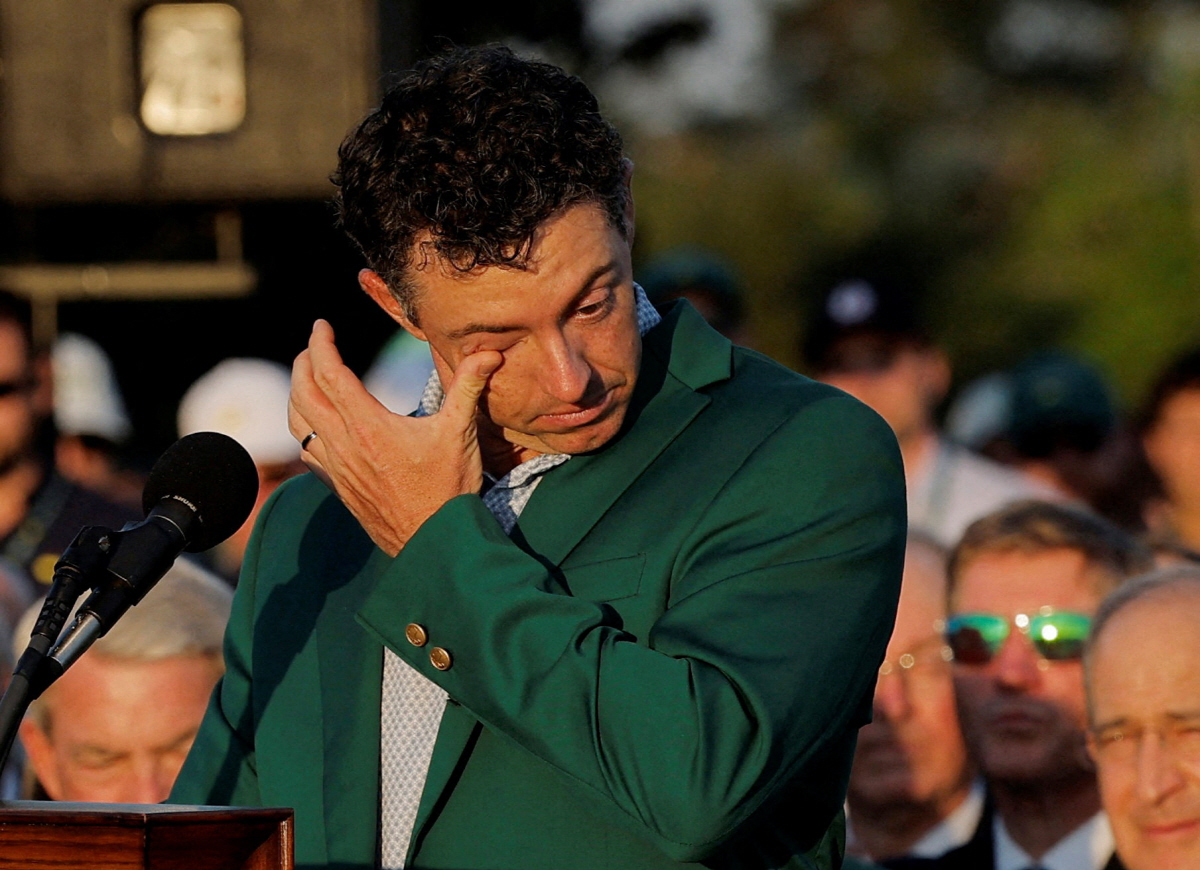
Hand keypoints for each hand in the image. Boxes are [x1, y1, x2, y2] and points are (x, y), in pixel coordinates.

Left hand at [288, 319, 501, 555]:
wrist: (433, 540)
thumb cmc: (449, 487)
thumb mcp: (461, 432)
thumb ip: (468, 387)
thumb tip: (489, 354)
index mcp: (369, 425)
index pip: (330, 373)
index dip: (321, 344)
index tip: (322, 325)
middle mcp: (344, 444)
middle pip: (303, 393)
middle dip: (303, 362)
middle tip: (313, 345)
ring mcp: (336, 467)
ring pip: (297, 423)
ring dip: (296, 393)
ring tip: (307, 378)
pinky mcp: (337, 486)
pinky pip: (306, 451)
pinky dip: (302, 428)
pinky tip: (314, 425)